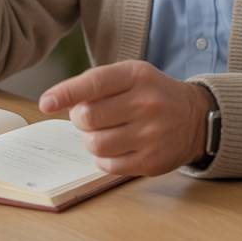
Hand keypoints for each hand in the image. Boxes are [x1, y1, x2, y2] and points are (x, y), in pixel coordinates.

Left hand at [38, 60, 213, 175]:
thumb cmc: (152, 93)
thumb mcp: (132, 75)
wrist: (195, 117)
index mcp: (137, 76)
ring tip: (103, 132)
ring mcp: (151, 135)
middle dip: (80, 119)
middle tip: (89, 117)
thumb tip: (58, 101)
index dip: (65, 93)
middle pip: (88, 117)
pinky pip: (108, 165)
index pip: (94, 83)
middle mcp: (146, 104)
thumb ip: (98, 83)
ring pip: (95, 144)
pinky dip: (103, 158)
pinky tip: (115, 147)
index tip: (46, 103)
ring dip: (90, 139)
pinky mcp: (152, 161)